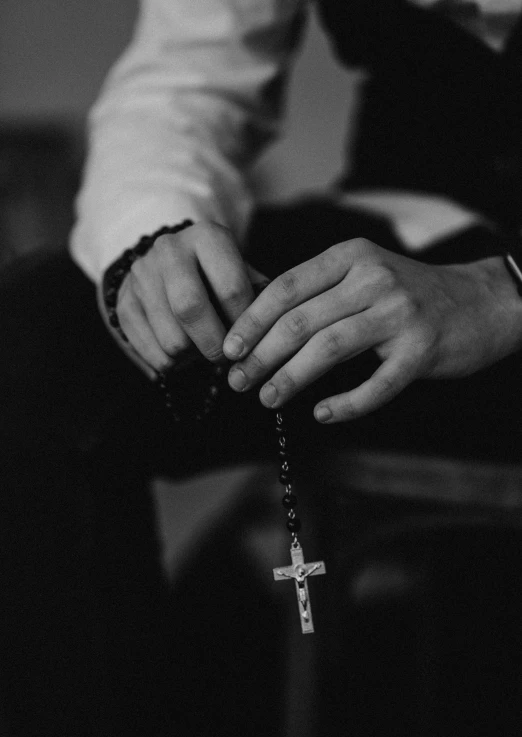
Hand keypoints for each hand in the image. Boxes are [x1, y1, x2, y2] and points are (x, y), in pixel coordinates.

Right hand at [97, 221, 267, 378]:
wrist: (167, 265)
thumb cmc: (217, 276)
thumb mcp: (241, 273)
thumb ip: (259, 297)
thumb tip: (271, 329)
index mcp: (207, 237)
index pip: (231, 288)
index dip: (245, 323)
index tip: (250, 339)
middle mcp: (169, 249)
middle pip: (190, 308)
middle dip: (214, 344)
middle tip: (225, 357)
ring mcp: (142, 275)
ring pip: (171, 338)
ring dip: (193, 357)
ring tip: (202, 350)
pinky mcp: (124, 303)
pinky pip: (153, 353)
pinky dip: (173, 364)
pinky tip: (182, 352)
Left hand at [222, 238, 521, 422]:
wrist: (481, 301)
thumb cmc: (409, 294)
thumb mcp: (364, 275)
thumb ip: (319, 292)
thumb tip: (257, 323)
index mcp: (351, 257)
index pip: (287, 287)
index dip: (251, 320)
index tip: (228, 349)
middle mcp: (373, 280)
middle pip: (300, 321)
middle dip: (261, 356)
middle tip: (238, 381)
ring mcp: (399, 314)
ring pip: (328, 349)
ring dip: (290, 379)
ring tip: (267, 398)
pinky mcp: (421, 350)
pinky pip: (376, 384)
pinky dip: (345, 404)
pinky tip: (322, 413)